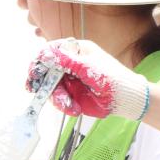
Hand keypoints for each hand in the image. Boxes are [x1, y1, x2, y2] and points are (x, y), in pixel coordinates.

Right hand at [28, 39, 149, 119]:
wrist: (125, 99)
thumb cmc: (112, 78)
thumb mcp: (88, 67)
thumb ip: (66, 61)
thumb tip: (45, 54)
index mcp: (77, 50)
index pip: (51, 51)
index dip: (41, 61)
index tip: (35, 72)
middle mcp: (71, 63)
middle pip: (47, 70)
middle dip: (42, 82)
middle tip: (37, 90)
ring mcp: (70, 79)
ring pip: (51, 87)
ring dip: (57, 97)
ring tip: (69, 104)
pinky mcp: (72, 94)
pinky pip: (59, 99)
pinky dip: (64, 105)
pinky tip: (74, 109)